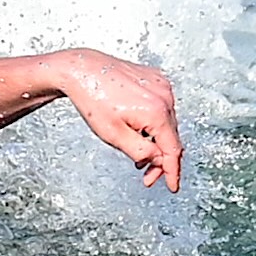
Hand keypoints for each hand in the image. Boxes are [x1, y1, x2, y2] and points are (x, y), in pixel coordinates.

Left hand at [42, 50, 183, 191]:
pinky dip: (154, 123)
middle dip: (160, 159)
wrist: (82, 70)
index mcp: (156, 111)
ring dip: (156, 141)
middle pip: (171, 137)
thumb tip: (158, 160)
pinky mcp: (156, 79)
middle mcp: (164, 96)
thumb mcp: (114, 136)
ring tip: (137, 151)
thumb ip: (140, 152)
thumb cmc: (93, 99)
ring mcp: (162, 85)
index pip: (173, 150)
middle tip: (146, 175)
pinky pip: (163, 107)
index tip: (172, 185)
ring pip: (167, 123)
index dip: (172, 171)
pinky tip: (138, 128)